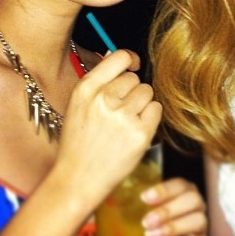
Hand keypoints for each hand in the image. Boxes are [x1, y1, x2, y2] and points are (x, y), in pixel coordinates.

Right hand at [56, 50, 161, 205]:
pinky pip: (157, 109)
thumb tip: (116, 55)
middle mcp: (105, 99)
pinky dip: (150, 118)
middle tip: (120, 112)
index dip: (130, 59)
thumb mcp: (78, 105)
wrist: (77, 179)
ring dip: (142, 104)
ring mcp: (123, 116)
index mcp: (86, 88)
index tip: (133, 66)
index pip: (119, 57)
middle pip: (135, 78)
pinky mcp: (140, 134)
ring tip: (126, 122)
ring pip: (148, 92)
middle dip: (131, 92)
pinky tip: (135, 130)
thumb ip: (98, 80)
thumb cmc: (78, 143)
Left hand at [141, 178, 210, 235]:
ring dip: (174, 227)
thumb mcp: (141, 210)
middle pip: (192, 199)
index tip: (144, 198)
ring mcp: (201, 226)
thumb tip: (115, 190)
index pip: (180, 184)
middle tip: (146, 221)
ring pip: (199, 220)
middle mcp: (195, 206)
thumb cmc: (148, 226)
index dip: (164, 190)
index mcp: (183, 192)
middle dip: (168, 210)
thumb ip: (135, 199)